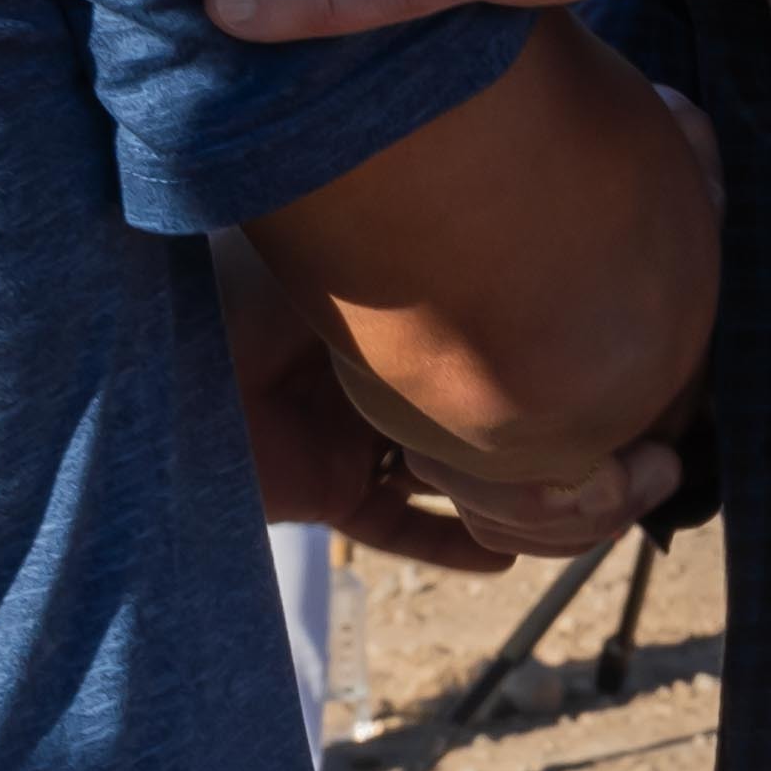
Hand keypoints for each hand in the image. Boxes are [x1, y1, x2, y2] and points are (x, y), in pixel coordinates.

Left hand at [216, 235, 688, 572]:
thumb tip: (527, 214)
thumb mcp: (356, 263)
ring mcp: (350, 434)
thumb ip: (432, 252)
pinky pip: (399, 528)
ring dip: (504, 493)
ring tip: (568, 501)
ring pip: (447, 478)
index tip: (602, 363)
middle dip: (533, 432)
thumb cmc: (252, 286)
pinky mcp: (325, 494)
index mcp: (387, 309)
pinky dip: (450, 544)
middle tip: (604, 448)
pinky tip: (504, 556)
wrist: (166, 363)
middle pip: (472, 413)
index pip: (479, 334)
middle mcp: (374, 372)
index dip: (538, 351)